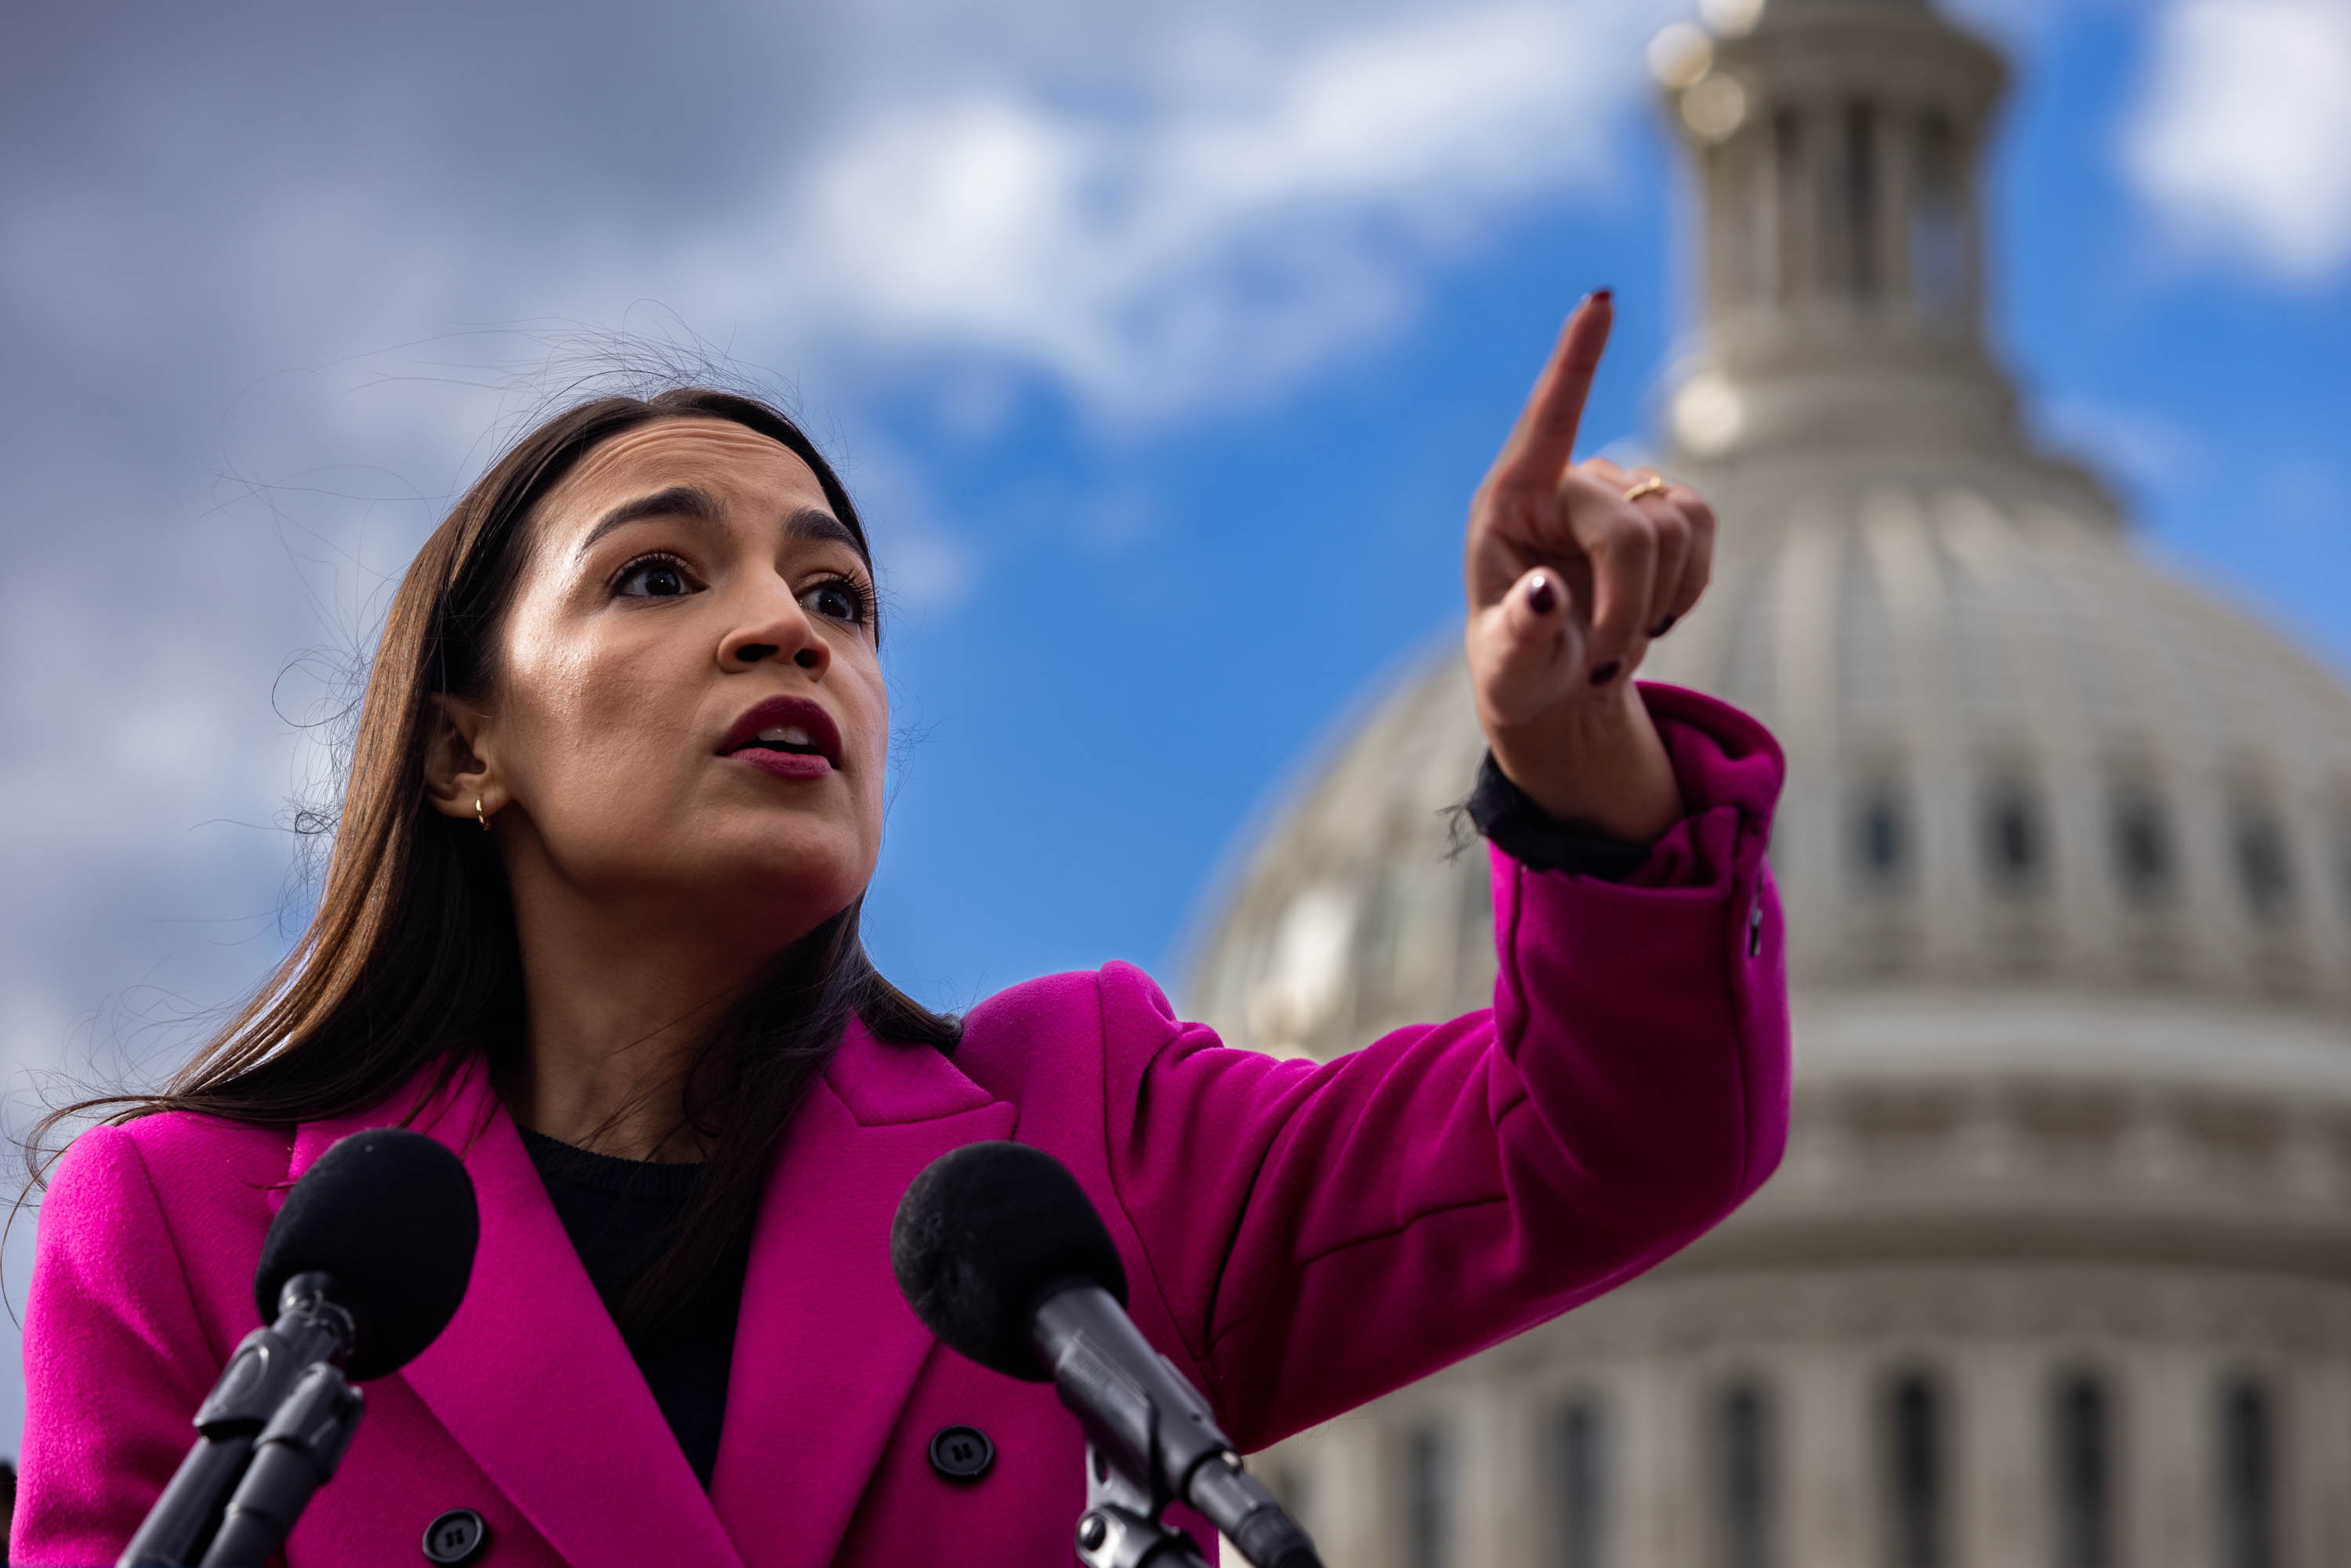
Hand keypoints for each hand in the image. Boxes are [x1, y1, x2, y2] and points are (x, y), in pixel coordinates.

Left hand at [1464, 292, 1717, 841]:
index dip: (1578, 360)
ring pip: (1679, 526)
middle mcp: (1563, 481)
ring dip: (1660, 599)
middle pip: (1632, 529)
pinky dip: (1690, 584)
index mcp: (1508, 501)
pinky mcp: (1662, 507)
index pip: (1548, 419)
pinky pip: (1705, 529)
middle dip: (1631, 605)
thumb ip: (1520, 634)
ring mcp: (1618, 488)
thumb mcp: (1507, 668)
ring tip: (1622, 639)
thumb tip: (1543, 593)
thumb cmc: (1518, 669)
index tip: (1601, 299)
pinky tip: (1655, 610)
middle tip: (1608, 668)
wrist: (1555, 680)